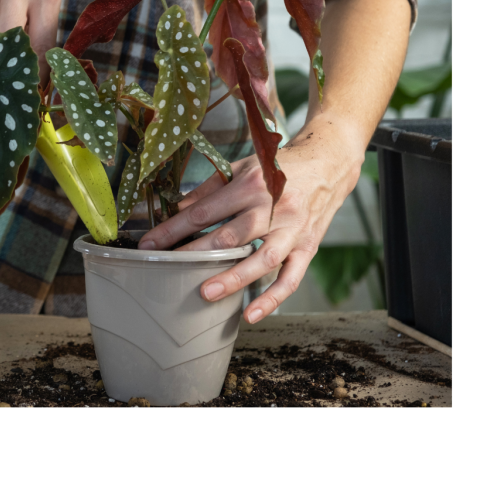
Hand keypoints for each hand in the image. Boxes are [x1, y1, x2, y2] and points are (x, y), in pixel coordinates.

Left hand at [138, 115, 364, 323]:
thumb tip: (179, 208)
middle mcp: (273, 207)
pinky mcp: (308, 248)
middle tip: (168, 269)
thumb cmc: (278, 167)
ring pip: (261, 259)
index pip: (205, 211)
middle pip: (230, 235)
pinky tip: (251, 315)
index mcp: (251, 185)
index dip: (175, 228)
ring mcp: (293, 230)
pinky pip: (291, 278)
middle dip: (196, 253)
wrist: (328, 164)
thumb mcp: (241, 167)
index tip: (151, 244)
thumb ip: (210, 188)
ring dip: (233, 278)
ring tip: (206, 293)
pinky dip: (272, 298)